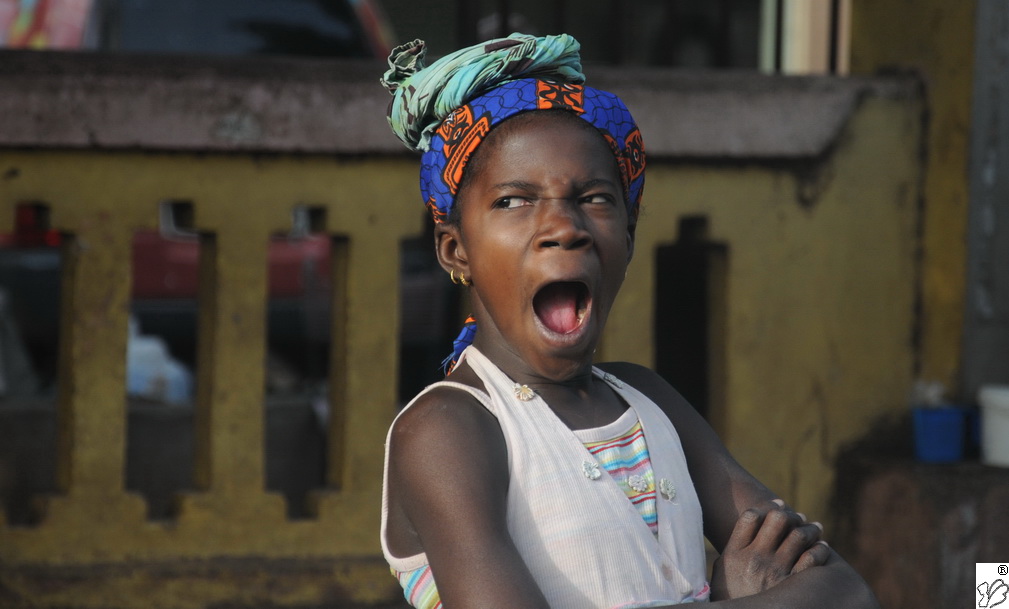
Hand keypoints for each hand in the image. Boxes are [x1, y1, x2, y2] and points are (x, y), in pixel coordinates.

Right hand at [710, 499, 830, 599]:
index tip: (777, 504)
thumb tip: (746, 525)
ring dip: (809, 528)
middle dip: (790, 514)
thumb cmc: (730, 594)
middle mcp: (754, 558)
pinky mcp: (791, 585)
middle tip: (797, 516)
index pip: (751, 516)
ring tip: (815, 528)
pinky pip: (811, 560)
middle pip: (777, 520)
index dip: (767, 505)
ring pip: (798, 536)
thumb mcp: (721, 569)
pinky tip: (822, 548)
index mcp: (735, 552)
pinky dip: (820, 550)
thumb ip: (732, 547)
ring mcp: (774, 571)